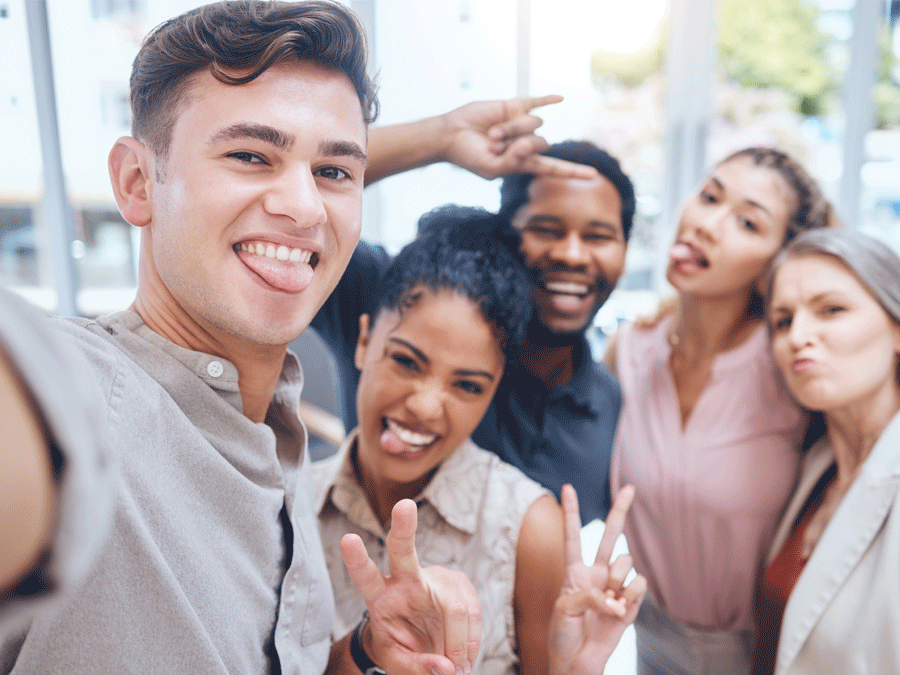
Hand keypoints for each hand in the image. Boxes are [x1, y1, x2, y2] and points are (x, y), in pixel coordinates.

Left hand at [341, 499, 480, 674]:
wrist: (426, 648)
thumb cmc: (405, 650)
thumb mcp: (400, 665)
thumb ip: (418, 668)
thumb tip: (446, 668)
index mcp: (380, 598)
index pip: (365, 576)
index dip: (356, 559)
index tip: (347, 540)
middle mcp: (405, 579)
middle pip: (403, 550)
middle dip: (403, 527)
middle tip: (404, 506)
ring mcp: (435, 578)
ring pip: (454, 607)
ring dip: (460, 645)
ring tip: (458, 670)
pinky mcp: (459, 583)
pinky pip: (473, 614)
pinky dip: (473, 641)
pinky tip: (466, 655)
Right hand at [440, 95, 597, 179]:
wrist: (451, 135)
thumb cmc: (470, 156)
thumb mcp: (491, 168)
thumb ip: (512, 162)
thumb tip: (530, 146)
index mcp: (524, 163)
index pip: (553, 168)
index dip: (573, 172)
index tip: (593, 175)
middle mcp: (527, 143)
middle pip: (541, 143)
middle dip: (518, 144)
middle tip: (494, 145)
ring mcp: (522, 124)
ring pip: (535, 124)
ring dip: (512, 129)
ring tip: (492, 133)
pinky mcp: (514, 106)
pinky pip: (537, 101)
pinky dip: (548, 99)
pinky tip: (560, 98)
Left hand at [548, 485, 645, 674]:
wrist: (576, 663)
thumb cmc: (563, 634)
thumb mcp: (564, 607)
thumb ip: (587, 592)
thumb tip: (615, 594)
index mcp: (574, 571)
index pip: (573, 536)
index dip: (571, 512)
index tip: (566, 487)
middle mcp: (596, 574)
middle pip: (610, 535)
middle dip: (620, 510)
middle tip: (630, 487)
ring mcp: (615, 587)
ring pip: (624, 562)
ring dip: (615, 581)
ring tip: (605, 605)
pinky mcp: (630, 604)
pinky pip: (637, 585)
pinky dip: (628, 597)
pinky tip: (618, 611)